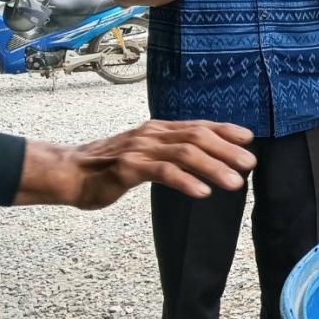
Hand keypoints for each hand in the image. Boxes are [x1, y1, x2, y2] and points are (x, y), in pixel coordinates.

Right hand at [16, 120, 255, 209]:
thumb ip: (170, 151)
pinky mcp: (128, 168)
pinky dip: (186, 181)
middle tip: (250, 164)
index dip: (225, 130)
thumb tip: (203, 157)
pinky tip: (203, 192)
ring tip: (235, 182)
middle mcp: (152, 134)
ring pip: (185, 153)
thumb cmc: (109, 166)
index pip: (198, 125)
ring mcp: (140, 149)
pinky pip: (163, 172)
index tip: (248, 139)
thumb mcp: (144, 153)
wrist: (69, 172)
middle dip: (227, 150)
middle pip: (198, 137)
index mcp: (158, 129)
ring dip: (214, 167)